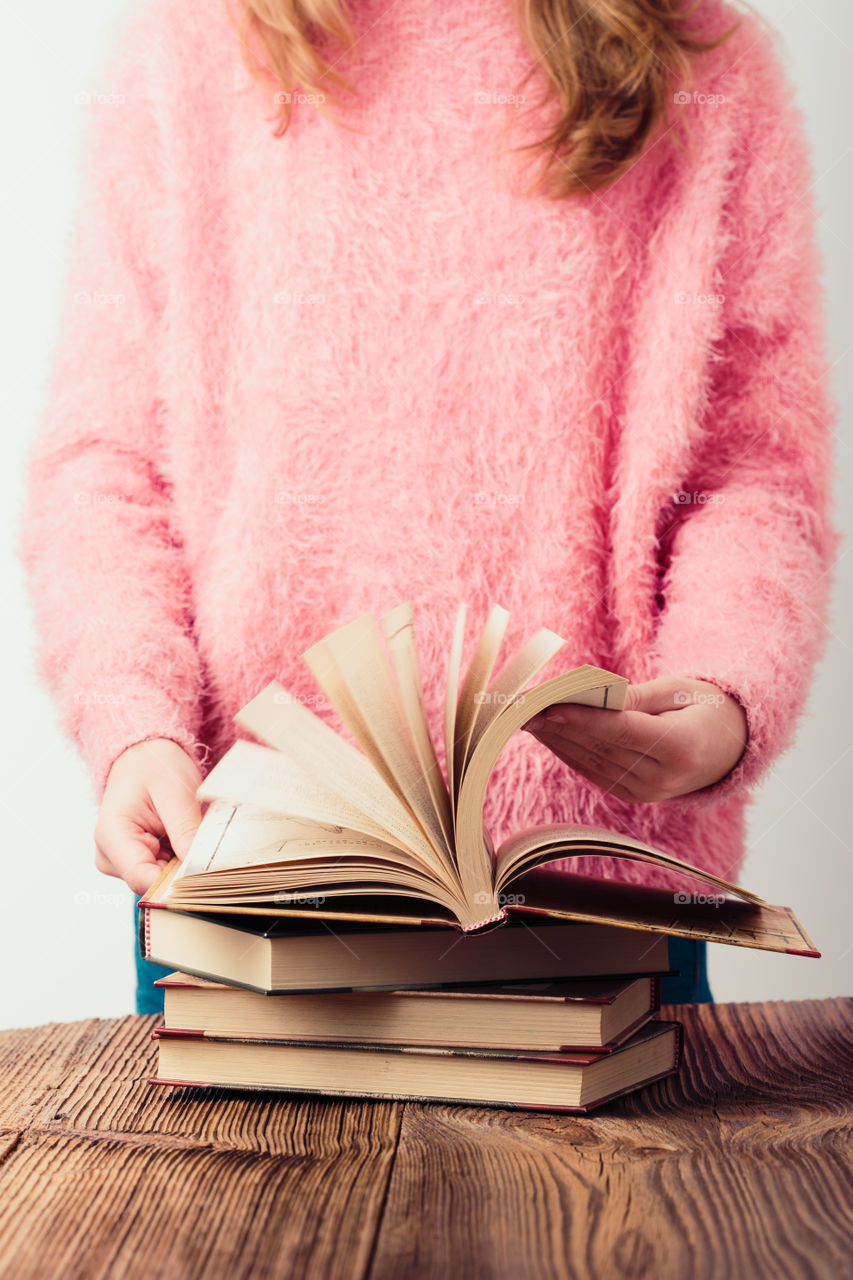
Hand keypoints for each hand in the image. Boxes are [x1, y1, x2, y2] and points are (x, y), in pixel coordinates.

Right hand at [94, 738, 203, 895]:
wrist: (143, 757)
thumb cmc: (153, 766)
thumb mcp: (175, 791)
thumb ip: (185, 830)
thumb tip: (199, 868)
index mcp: (112, 836)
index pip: (143, 879)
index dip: (177, 884)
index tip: (208, 875)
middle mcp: (110, 856)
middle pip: (154, 885)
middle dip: (185, 872)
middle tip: (209, 846)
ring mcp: (122, 862)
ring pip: (163, 882)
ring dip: (185, 865)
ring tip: (194, 835)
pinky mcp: (136, 862)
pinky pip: (165, 874)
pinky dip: (182, 861)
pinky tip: (187, 840)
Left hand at [523, 677, 747, 802]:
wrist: (727, 747)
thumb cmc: (701, 706)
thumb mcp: (677, 690)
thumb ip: (636, 697)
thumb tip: (594, 696)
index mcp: (681, 747)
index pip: (622, 731)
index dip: (584, 720)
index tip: (549, 707)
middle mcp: (664, 777)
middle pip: (601, 747)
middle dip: (559, 726)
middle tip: (521, 706)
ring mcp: (648, 793)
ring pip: (591, 761)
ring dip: (555, 739)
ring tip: (523, 716)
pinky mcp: (634, 796)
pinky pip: (593, 771)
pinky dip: (567, 751)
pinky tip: (544, 732)